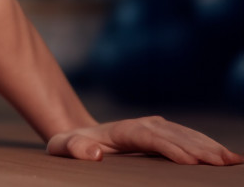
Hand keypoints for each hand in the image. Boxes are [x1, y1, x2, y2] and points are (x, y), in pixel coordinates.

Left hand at [47, 115, 242, 164]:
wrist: (77, 135)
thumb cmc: (70, 145)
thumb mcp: (62, 147)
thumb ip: (74, 148)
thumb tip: (94, 152)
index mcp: (120, 130)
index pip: (148, 137)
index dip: (169, 147)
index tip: (190, 161)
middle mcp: (140, 125)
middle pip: (173, 135)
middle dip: (199, 148)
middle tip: (223, 163)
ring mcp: (152, 127)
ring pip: (184, 135)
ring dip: (208, 146)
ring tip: (231, 161)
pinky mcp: (162, 133)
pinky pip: (187, 138)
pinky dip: (207, 145)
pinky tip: (225, 156)